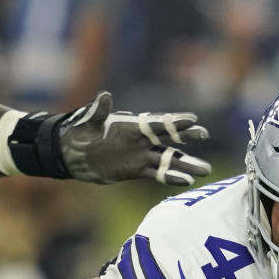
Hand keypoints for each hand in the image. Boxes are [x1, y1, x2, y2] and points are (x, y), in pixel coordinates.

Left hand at [57, 91, 211, 184]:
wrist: (72, 155)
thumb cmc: (79, 133)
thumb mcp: (88, 121)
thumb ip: (99, 111)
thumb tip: (105, 96)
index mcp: (133, 126)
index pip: (158, 123)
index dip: (174, 121)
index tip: (192, 119)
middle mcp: (142, 140)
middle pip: (169, 138)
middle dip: (186, 136)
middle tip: (204, 134)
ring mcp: (141, 155)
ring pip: (169, 159)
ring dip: (186, 164)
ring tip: (206, 170)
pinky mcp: (137, 170)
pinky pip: (158, 174)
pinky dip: (172, 178)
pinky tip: (187, 182)